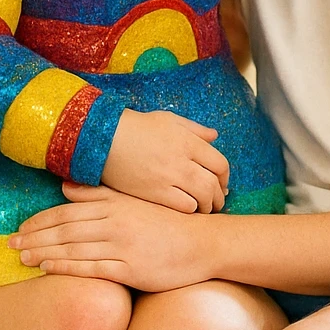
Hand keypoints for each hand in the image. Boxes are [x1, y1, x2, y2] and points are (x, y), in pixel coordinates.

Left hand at [11, 184, 214, 291]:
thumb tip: (65, 187)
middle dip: (34, 236)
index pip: (67, 211)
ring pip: (73, 248)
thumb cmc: (167, 223)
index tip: (20, 227)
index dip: (40, 220)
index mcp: (114, 205)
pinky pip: (91, 268)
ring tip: (22, 258)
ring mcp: (122, 246)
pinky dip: (66, 267)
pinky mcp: (130, 269)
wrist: (202, 243)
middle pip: (64, 229)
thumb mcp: (133, 201)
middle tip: (9, 244)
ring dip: (43, 252)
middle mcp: (114, 223)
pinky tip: (47, 269)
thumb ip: (99, 195)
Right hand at [101, 108, 229, 212]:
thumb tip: (214, 136)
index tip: (222, 183)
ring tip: (205, 208)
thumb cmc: (136, 126)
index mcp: (188, 141)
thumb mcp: (169, 120)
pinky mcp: (155, 193)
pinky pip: (183, 207)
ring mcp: (169, 178)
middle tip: (217, 200)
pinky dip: (190, 209)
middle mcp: (182, 160)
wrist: (104, 139)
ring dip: (207, 205)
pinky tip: (187, 208)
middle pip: (214, 184)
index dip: (225, 177)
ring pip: (202, 198)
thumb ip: (195, 129)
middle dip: (219, 195)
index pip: (220, 164)